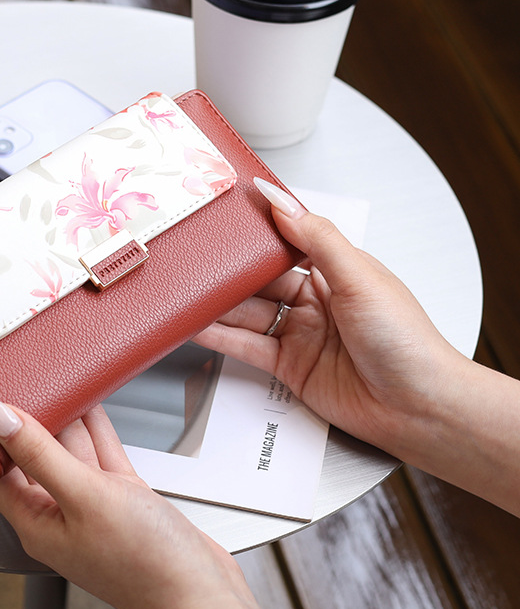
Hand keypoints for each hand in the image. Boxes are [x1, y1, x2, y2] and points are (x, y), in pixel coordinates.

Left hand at [0, 391, 292, 608]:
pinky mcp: (120, 497)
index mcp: (34, 521)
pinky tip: (93, 404)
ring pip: (69, 449)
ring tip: (56, 380)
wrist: (200, 593)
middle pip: (31, 454)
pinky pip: (100, 453)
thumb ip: (39, 453)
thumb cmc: (144, 564)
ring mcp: (91, 504)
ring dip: (65, 417)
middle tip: (23, 377)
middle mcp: (59, 512)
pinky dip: (96, 428)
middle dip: (28, 417)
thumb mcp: (84, 496)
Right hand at [194, 178, 469, 463]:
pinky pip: (246, 346)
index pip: (287, 242)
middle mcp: (315, 301)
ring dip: (220, 305)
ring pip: (249, 313)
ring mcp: (300, 334)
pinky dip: (221, 336)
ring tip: (190, 292)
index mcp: (337, 271)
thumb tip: (281, 200)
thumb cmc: (406, 343)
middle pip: (260, 281)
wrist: (418, 409)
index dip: (258, 232)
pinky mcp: (287, 366)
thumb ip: (316, 237)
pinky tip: (200, 326)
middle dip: (231, 272)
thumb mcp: (359, 277)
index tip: (228, 216)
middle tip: (199, 259)